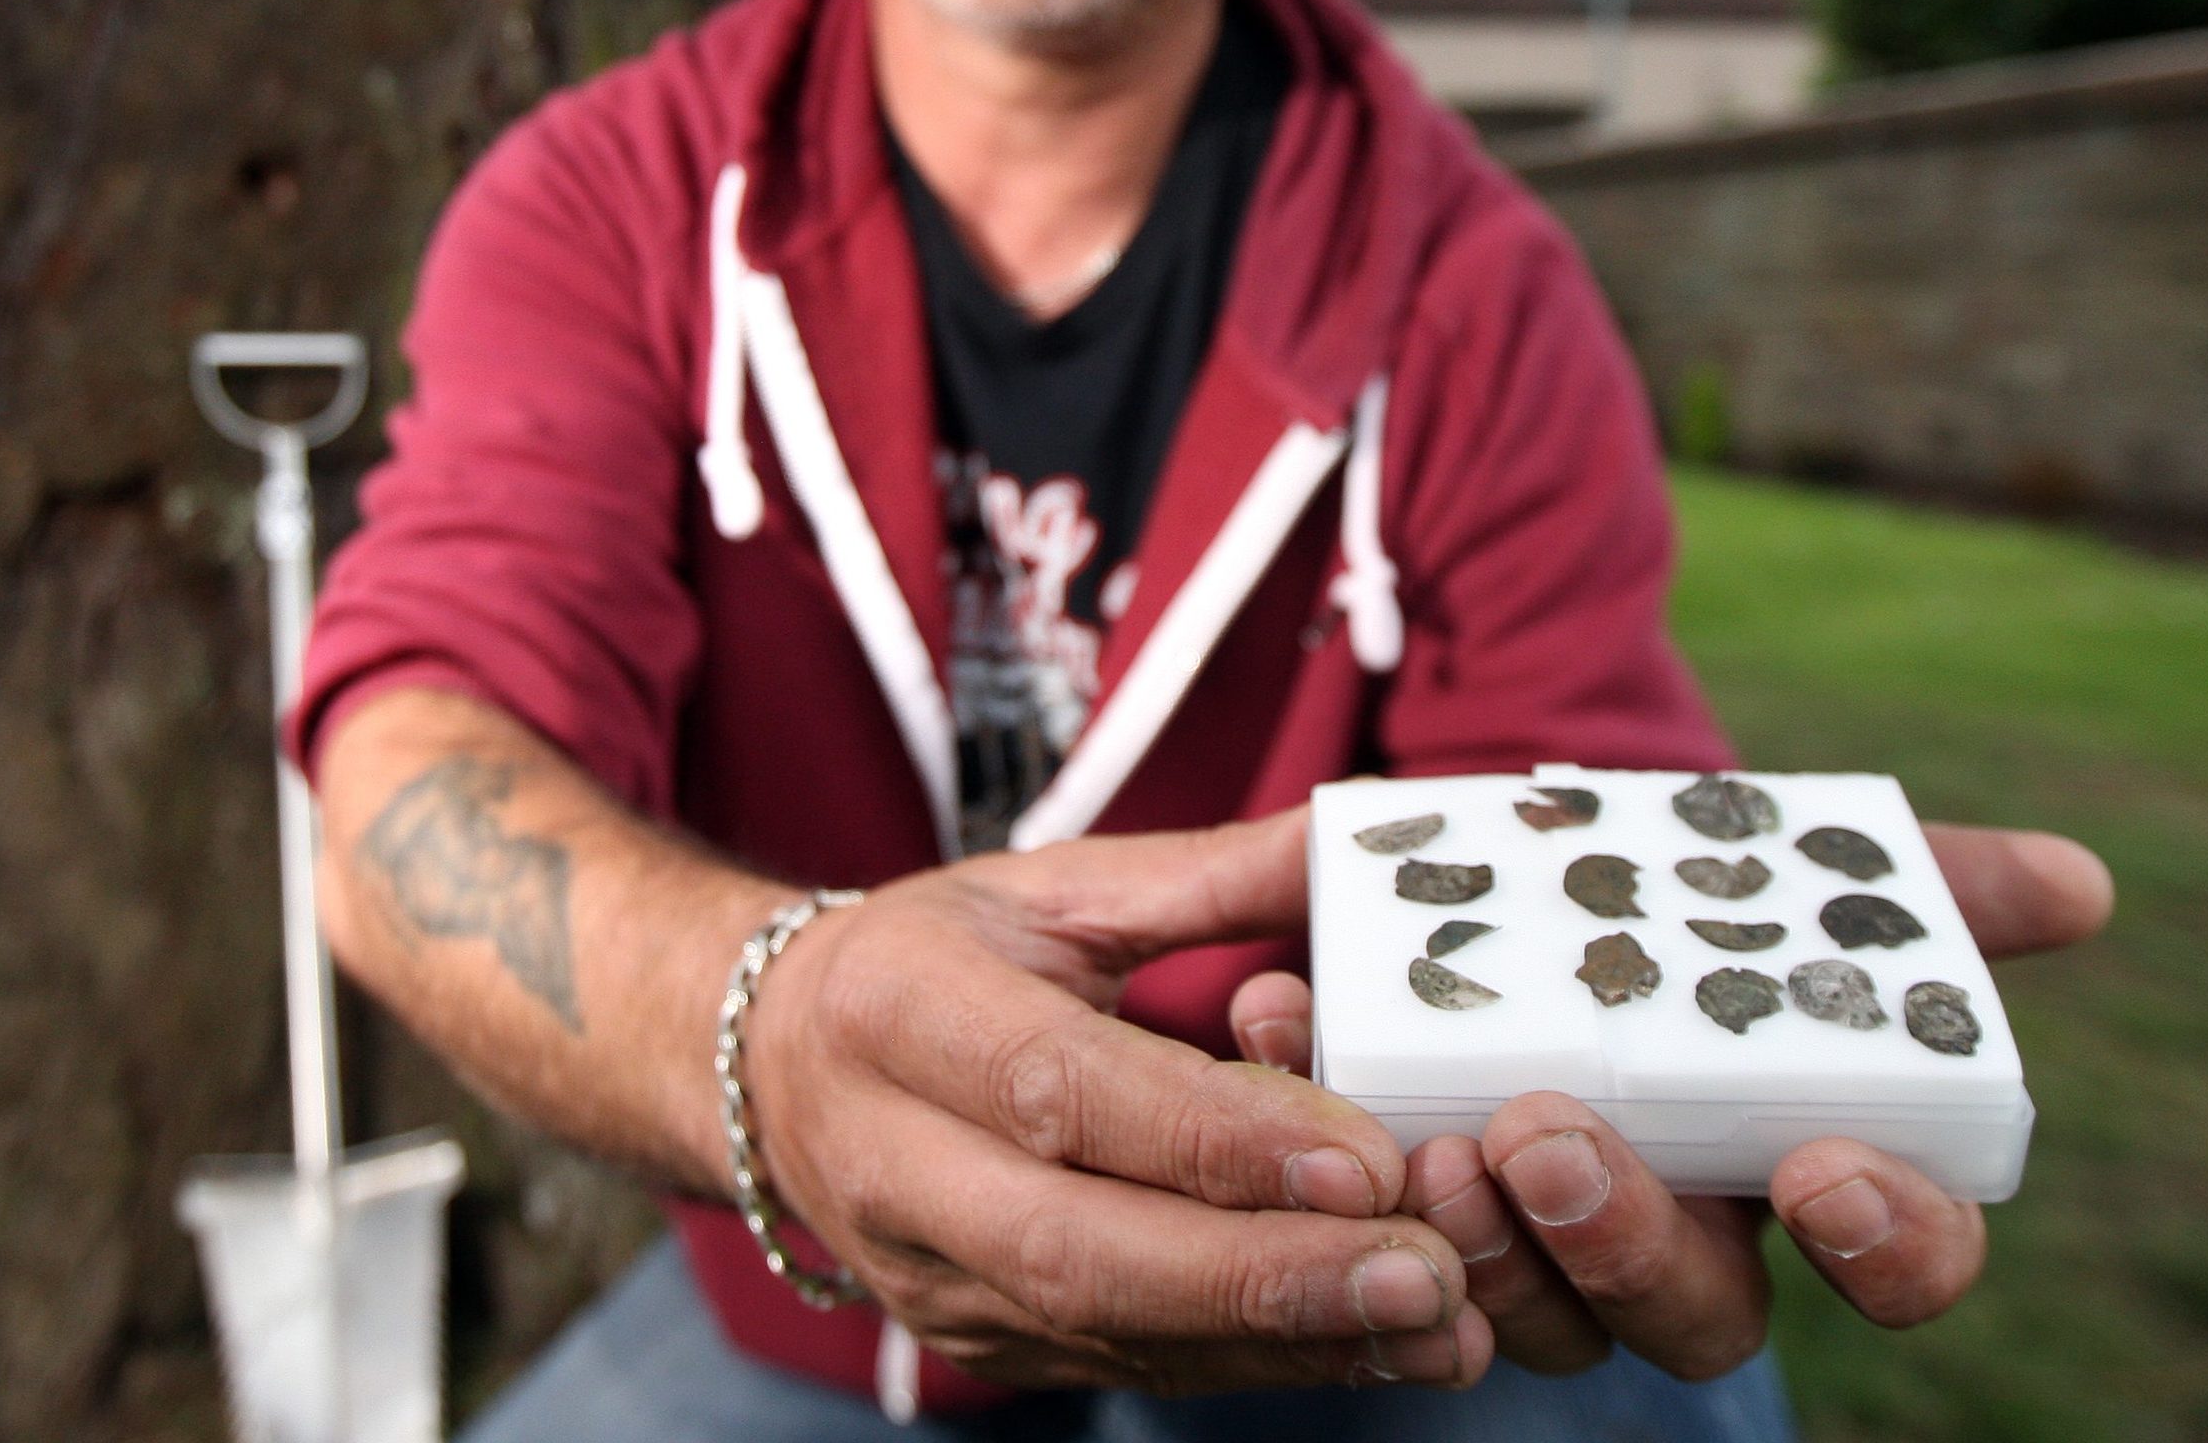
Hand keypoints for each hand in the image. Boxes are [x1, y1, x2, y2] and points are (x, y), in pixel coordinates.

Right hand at [737, 807, 1491, 1393]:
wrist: (774, 1073)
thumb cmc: (931, 964)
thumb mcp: (1048, 890)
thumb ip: (1212, 876)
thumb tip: (1368, 840)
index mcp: (899, 1009)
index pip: (1063, 1088)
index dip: (1215, 1134)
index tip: (1365, 1154)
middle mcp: (894, 1160)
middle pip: (1079, 1246)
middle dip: (1263, 1272)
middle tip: (1424, 1272)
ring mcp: (927, 1274)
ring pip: (1108, 1331)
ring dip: (1281, 1338)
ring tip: (1433, 1325)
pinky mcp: (974, 1343)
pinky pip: (1123, 1368)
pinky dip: (1254, 1363)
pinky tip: (1368, 1347)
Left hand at [1227, 821, 2113, 1379]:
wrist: (1460, 877)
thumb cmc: (1649, 902)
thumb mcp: (1764, 870)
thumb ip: (1913, 881)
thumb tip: (2083, 886)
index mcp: (1801, 1168)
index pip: (1900, 1262)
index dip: (1887, 1242)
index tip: (1828, 1167)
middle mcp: (1679, 1240)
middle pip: (1700, 1315)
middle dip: (1628, 1236)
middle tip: (1551, 1132)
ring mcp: (1536, 1258)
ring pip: (1530, 1316)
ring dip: (1474, 1232)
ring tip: (1422, 1127)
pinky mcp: (1392, 1225)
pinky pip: (1367, 1248)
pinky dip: (1320, 1140)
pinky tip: (1269, 1024)